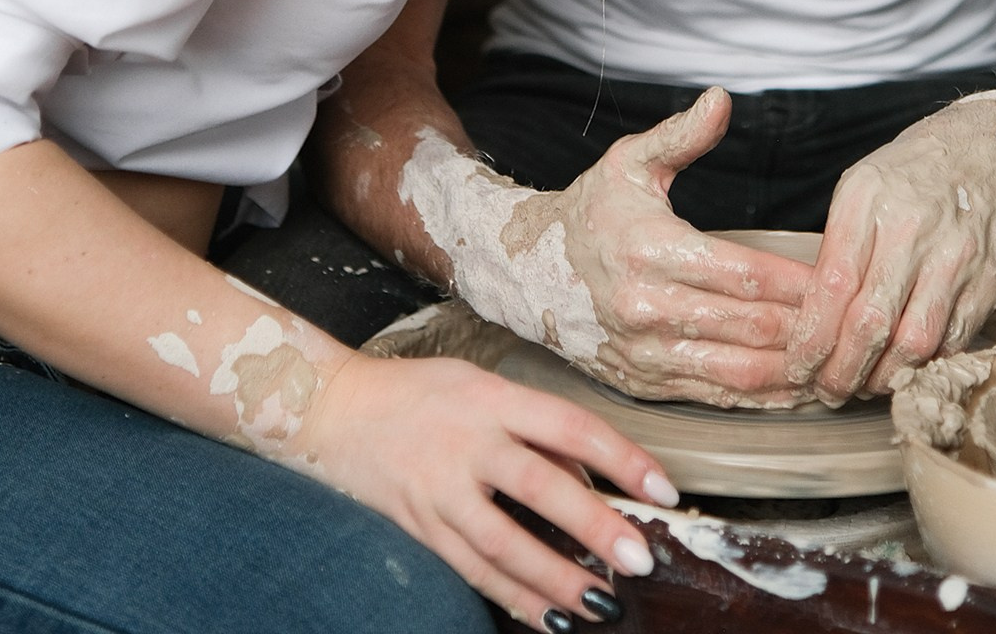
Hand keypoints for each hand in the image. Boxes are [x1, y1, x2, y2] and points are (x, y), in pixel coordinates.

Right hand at [299, 351, 670, 629]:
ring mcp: (439, 486)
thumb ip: (532, 427)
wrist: (333, 408)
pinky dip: (511, 596)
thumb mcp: (480, 386)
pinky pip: (470, 568)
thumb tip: (586, 480)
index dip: (621, 458)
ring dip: (554, 578)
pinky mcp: (418, 523)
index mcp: (492, 397)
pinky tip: (545, 616)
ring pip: (502, 541)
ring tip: (598, 604)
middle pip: (539, 485)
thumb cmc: (419, 393)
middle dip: (593, 527)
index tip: (662, 490)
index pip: (569, 426)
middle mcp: (467, 440)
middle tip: (638, 559)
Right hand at [510, 88, 811, 404]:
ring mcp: (646, 354)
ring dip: (797, 374)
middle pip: (752, 328)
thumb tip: (722, 99)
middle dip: (813, 330)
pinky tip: (797, 391)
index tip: (842, 278)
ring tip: (842, 364)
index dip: (800, 282)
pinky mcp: (644, 384)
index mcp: (651, 250)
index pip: (745, 274)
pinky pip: (716, 398)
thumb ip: (680, 135)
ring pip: (740, 373)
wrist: (526, 273)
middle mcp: (648, 308)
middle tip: (858, 325)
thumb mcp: (628, 163)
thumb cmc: (588, 213)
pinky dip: (763, 399)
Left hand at [783, 96, 995, 402]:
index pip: (832, 286)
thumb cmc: (914, 172)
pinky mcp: (987, 282)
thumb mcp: (861, 186)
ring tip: (861, 388)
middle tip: (826, 392)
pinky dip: (923, 365)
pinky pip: (951, 341)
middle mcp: (911, 229)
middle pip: (870, 322)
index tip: (797, 366)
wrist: (992, 151)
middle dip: (842, 371)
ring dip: (882, 378)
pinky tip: (902, 370)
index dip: (812, 338)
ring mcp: (954, 258)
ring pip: (914, 342)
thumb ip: (838, 245)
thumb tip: (814, 314)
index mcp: (867, 201)